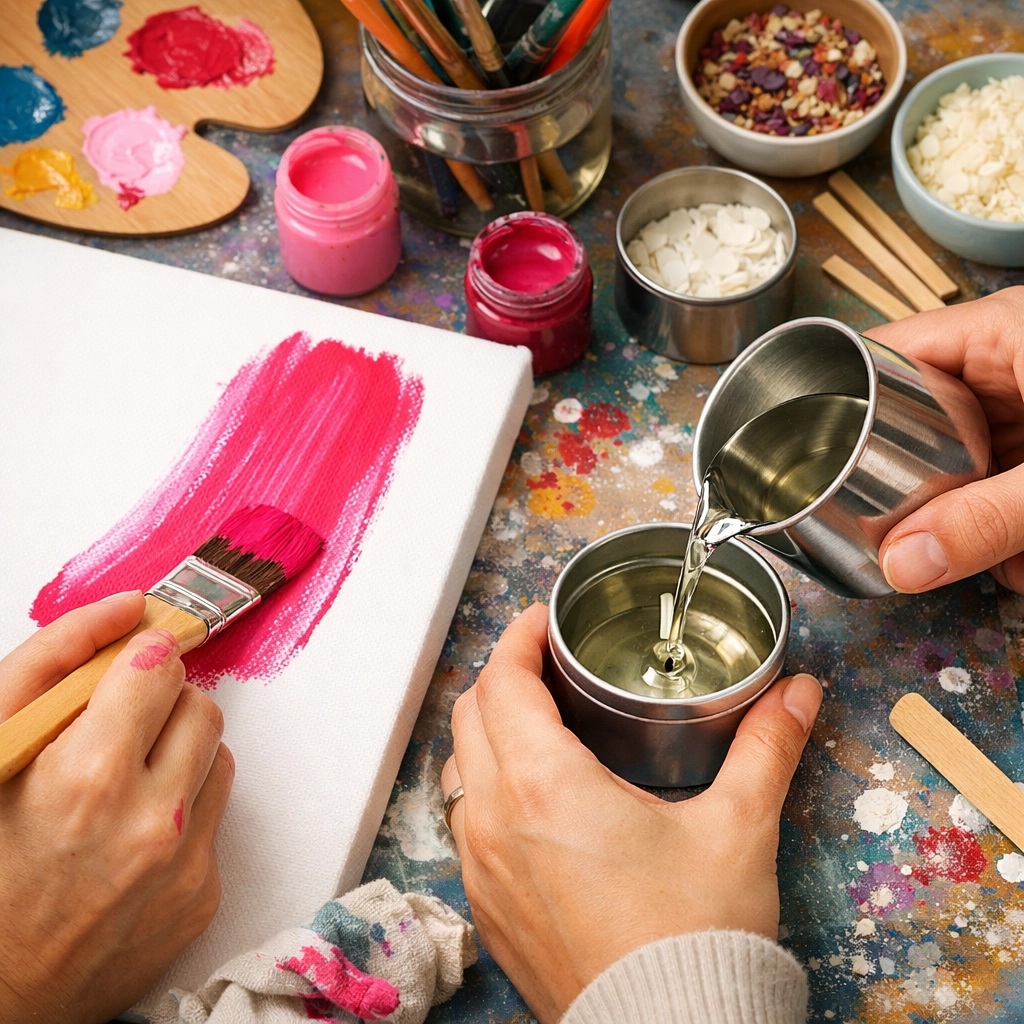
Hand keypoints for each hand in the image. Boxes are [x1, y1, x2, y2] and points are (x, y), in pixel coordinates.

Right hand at [0, 592, 234, 1023]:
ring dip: (179, 752)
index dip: (138, 662)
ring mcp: (185, 864)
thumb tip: (126, 610)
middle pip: (201, 706)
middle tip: (120, 728)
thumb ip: (51, 664)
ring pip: (217, 755)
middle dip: (164, 704)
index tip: (126, 669)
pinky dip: (185, 808)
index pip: (160, 668)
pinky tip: (132, 833)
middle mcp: (152, 824)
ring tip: (124, 782)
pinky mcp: (203, 896)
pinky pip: (217, 815)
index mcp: (89, 780)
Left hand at [442, 604, 821, 1023]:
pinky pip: (465, 822)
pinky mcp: (488, 909)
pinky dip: (486, 787)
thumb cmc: (696, 939)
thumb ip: (766, 746)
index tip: (543, 622)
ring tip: (540, 722)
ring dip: (489, 731)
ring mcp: (484, 870)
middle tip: (549, 663)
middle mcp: (497, 823)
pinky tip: (533, 796)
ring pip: (460, 768)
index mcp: (545, 787)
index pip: (503, 681)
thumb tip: (796, 694)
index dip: (519, 637)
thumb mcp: (737, 828)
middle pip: (470, 714)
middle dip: (504, 675)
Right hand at [866, 287, 1023, 593]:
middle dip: (926, 490)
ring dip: (977, 520)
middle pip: (919, 419)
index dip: (841, 398)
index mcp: (1000, 332)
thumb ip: (989, 519)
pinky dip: (1014, 526)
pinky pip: (1008, 483)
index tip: (814, 458)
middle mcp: (1010, 361)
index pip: (886, 351)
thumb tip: (899, 567)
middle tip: (922, 537)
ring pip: (967, 461)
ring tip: (1009, 557)